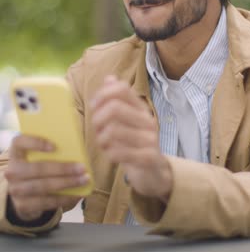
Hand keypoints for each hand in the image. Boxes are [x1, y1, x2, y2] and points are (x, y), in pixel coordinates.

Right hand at [5, 135, 88, 221]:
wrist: (23, 194)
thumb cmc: (37, 168)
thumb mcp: (37, 157)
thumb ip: (50, 152)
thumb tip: (75, 152)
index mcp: (16, 152)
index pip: (20, 142)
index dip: (35, 143)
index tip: (54, 146)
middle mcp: (12, 171)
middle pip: (38, 168)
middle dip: (63, 169)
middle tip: (82, 168)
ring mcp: (16, 190)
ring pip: (43, 186)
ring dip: (67, 183)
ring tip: (83, 180)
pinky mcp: (23, 205)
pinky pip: (46, 202)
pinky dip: (64, 198)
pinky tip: (78, 194)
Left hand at [90, 75, 172, 202]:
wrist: (155, 172)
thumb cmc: (134, 144)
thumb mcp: (127, 121)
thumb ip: (118, 100)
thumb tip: (110, 78)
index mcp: (141, 108)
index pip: (122, 89)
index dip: (102, 94)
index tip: (94, 106)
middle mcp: (148, 120)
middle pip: (114, 108)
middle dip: (97, 119)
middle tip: (96, 129)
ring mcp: (150, 139)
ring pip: (113, 130)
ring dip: (101, 139)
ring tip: (103, 144)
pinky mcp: (148, 157)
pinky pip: (118, 152)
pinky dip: (109, 153)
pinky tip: (110, 155)